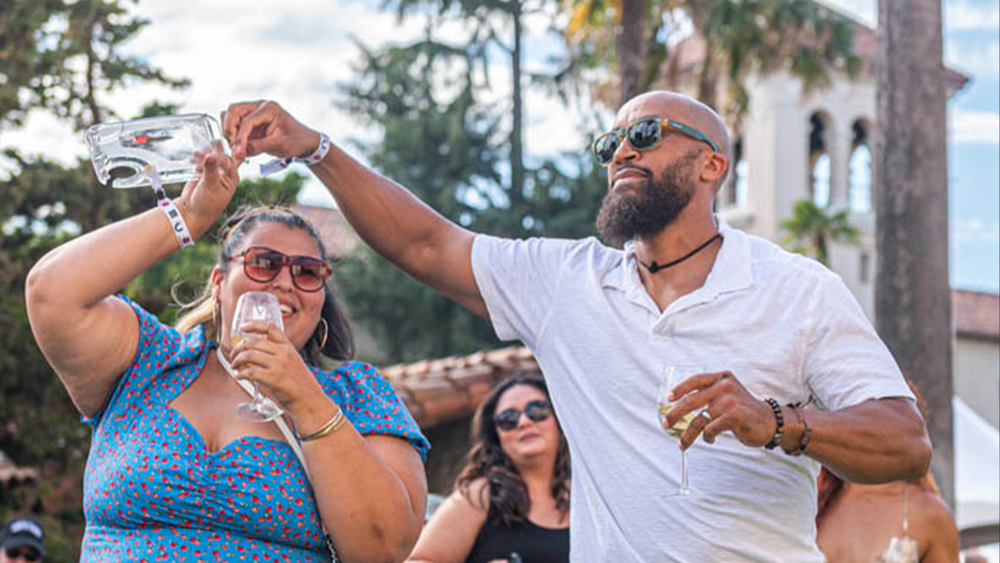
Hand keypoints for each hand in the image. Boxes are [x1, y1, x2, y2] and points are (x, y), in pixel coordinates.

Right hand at [177, 141, 238, 236]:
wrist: (191, 213)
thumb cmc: (206, 204)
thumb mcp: (210, 186)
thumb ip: (210, 171)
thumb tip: (211, 156)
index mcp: (232, 177)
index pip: (230, 159)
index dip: (223, 152)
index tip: (213, 146)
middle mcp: (225, 174)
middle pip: (221, 156)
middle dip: (213, 151)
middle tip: (205, 146)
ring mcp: (214, 172)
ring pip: (211, 157)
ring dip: (203, 154)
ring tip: (195, 156)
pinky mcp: (203, 173)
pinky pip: (202, 161)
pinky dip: (197, 159)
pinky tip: (192, 159)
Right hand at [221, 100, 319, 161]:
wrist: (304, 142)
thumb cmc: (296, 141)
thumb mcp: (278, 145)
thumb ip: (257, 147)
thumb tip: (237, 151)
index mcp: (269, 109)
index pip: (246, 121)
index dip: (240, 137)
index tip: (238, 151)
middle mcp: (260, 106)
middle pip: (233, 110)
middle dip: (230, 128)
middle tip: (234, 146)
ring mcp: (255, 111)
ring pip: (231, 115)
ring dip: (229, 130)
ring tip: (236, 146)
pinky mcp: (251, 120)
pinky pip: (235, 123)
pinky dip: (234, 133)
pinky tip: (239, 146)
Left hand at [229, 322, 323, 411]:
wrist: (309, 400)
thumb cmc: (301, 384)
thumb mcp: (293, 362)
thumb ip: (279, 355)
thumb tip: (256, 354)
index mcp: (288, 347)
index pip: (270, 328)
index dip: (254, 325)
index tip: (242, 327)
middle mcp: (283, 353)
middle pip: (253, 341)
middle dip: (238, 347)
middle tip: (234, 354)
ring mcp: (278, 365)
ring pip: (249, 355)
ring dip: (237, 360)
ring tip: (234, 366)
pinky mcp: (273, 378)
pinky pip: (250, 372)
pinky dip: (240, 374)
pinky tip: (239, 376)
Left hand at [662, 370, 776, 449]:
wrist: (771, 421)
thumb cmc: (744, 410)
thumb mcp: (728, 395)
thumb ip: (709, 394)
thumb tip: (680, 404)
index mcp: (722, 378)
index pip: (696, 380)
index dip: (680, 389)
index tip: (668, 398)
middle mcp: (725, 386)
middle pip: (691, 401)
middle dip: (675, 414)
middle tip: (666, 424)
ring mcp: (730, 400)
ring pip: (699, 419)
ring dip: (688, 434)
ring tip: (682, 444)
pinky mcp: (734, 416)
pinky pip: (710, 429)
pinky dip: (707, 437)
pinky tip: (710, 439)